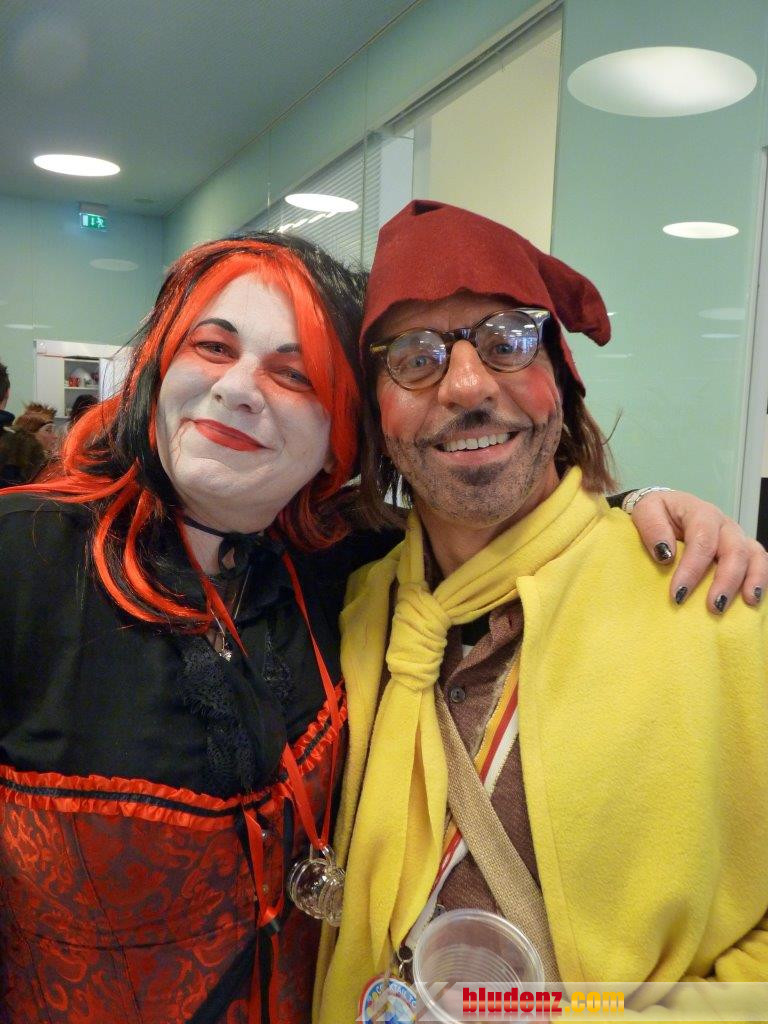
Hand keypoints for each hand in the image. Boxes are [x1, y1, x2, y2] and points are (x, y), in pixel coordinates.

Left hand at [628, 489, 766, 612]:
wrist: (665, 509)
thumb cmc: (656, 513)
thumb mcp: (645, 511)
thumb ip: (652, 528)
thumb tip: (665, 554)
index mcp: (700, 512)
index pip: (702, 539)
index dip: (692, 569)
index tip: (678, 595)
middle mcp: (723, 524)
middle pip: (734, 549)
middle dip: (726, 580)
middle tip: (714, 607)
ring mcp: (736, 537)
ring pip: (754, 555)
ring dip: (753, 579)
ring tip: (748, 602)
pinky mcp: (742, 550)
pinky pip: (759, 562)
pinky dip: (761, 579)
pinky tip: (753, 599)